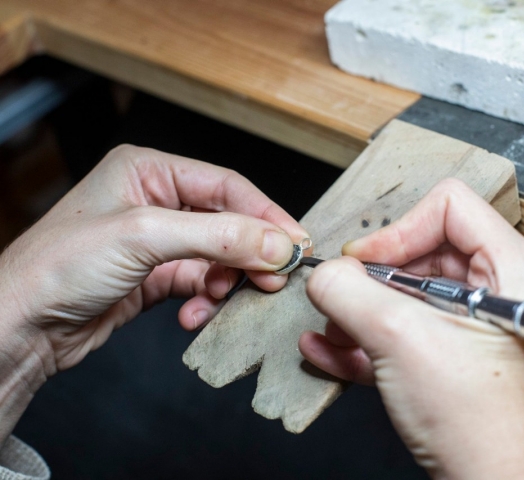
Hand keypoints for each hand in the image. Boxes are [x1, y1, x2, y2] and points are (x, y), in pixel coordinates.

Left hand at [0, 145, 305, 438]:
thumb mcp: (145, 236)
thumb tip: (279, 244)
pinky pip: (200, 284)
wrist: (20, 327)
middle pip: (228, 222)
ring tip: (221, 299)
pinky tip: (194, 314)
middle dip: (251, 253)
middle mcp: (156, 201)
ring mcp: (157, 242)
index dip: (266, 215)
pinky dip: (206, 300)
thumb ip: (219, 236)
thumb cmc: (60, 266)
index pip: (227, 186)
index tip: (297, 245)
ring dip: (227, 282)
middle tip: (275, 279)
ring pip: (219, 257)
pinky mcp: (155, 277)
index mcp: (149, 170)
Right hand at [299, 179, 523, 478]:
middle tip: (341, 296)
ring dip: (365, 312)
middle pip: (427, 254)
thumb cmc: (484, 427)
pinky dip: (373, 342)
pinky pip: (414, 339)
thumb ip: (351, 294)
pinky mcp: (464, 367)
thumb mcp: (401, 341)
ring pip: (415, 300)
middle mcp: (506, 296)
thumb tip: (326, 275)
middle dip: (374, 278)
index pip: (450, 208)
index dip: (398, 229)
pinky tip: (332, 352)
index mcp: (514, 271)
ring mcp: (485, 334)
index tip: (362, 262)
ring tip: (331, 329)